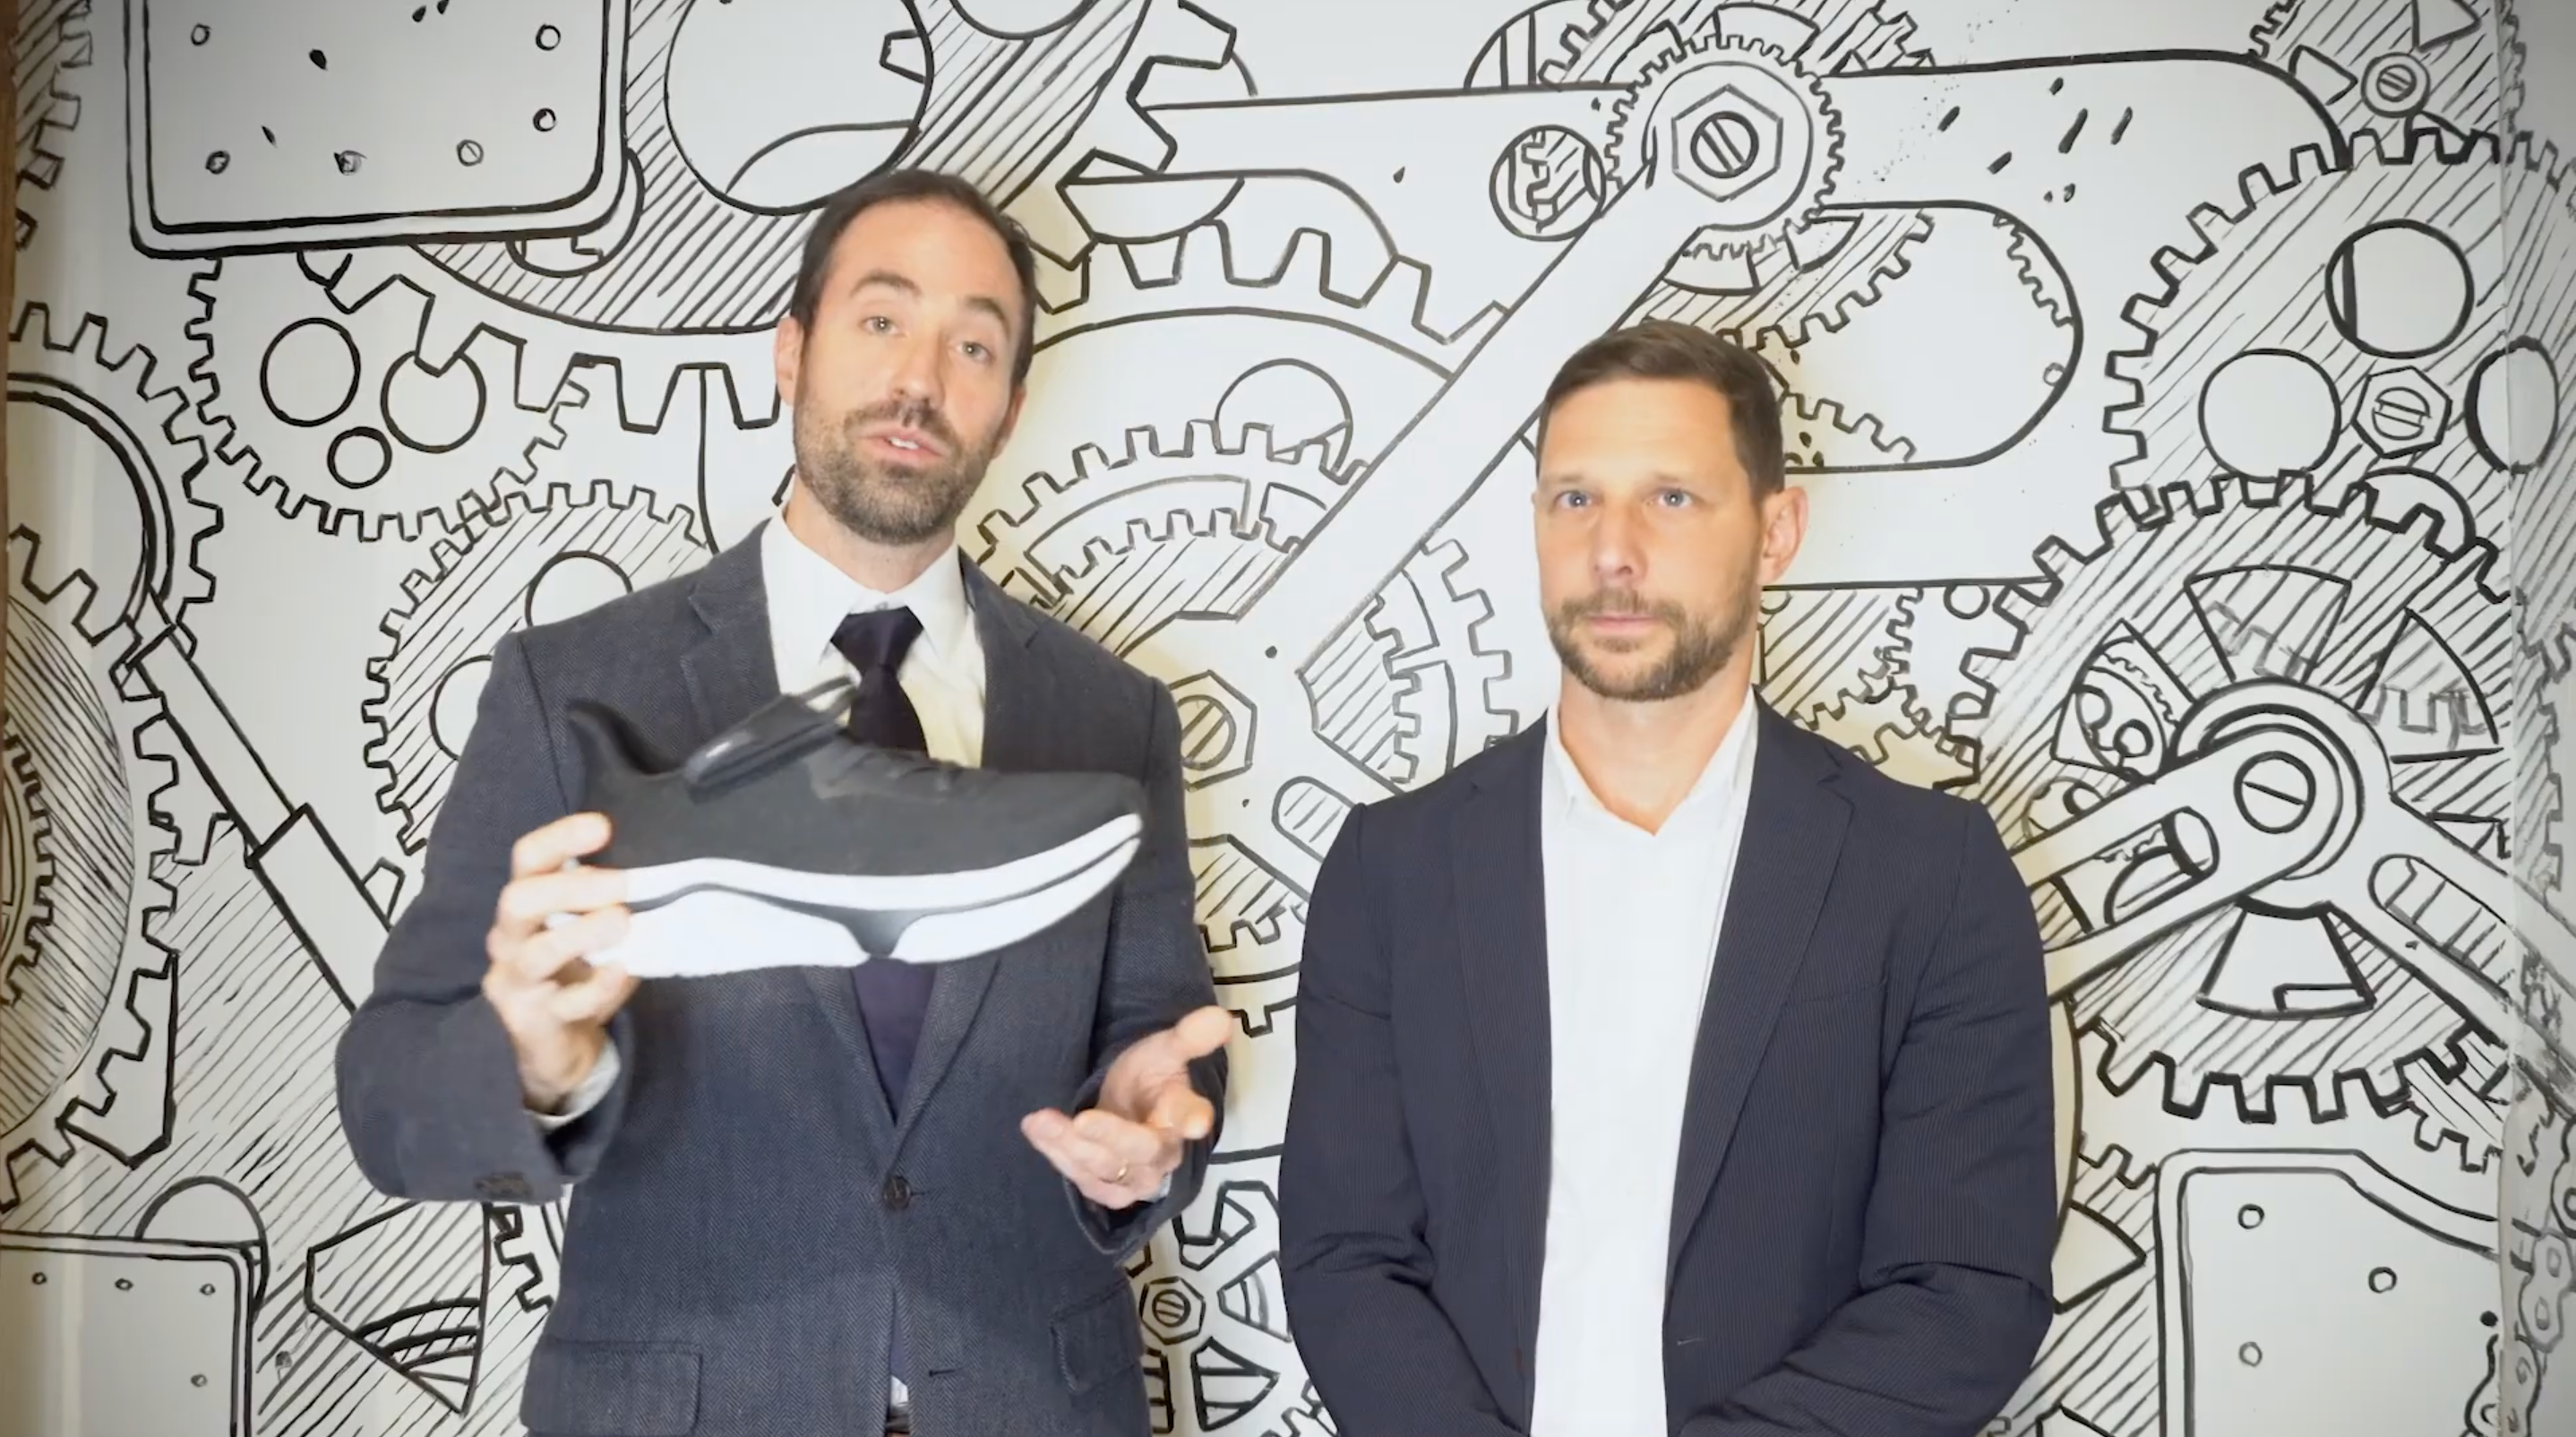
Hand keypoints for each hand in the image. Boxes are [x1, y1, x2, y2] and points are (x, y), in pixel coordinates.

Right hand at [481, 812, 638, 1111]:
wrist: (560, 1048)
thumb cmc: (579, 976)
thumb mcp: (594, 932)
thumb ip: (609, 904)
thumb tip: (651, 880)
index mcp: (526, 905)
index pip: (527, 859)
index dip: (559, 838)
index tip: (602, 826)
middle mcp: (509, 938)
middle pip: (518, 900)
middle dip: (571, 887)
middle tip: (624, 884)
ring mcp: (515, 981)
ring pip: (535, 953)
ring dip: (582, 934)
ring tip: (623, 922)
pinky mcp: (530, 1022)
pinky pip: (563, 1004)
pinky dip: (597, 987)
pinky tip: (622, 972)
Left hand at [1022, 1005, 1230, 1208]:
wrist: (1129, 1105)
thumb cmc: (1149, 1076)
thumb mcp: (1165, 1049)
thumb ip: (1189, 1036)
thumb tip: (1220, 1017)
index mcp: (1185, 1115)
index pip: (1192, 1117)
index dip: (1192, 1119)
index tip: (1195, 1122)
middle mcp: (1165, 1152)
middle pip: (1142, 1150)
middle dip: (1111, 1136)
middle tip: (1082, 1120)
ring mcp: (1137, 1176)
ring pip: (1107, 1170)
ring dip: (1072, 1148)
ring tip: (1040, 1120)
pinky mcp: (1110, 1189)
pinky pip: (1085, 1181)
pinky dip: (1059, 1157)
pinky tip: (1038, 1133)